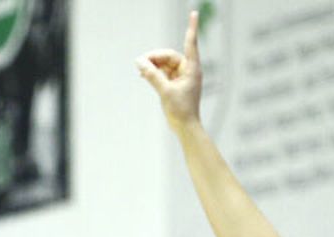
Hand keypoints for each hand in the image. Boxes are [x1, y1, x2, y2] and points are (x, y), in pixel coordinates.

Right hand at [136, 9, 202, 128]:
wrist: (185, 127)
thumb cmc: (181, 110)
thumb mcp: (164, 91)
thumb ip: (152, 76)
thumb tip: (140, 63)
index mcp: (191, 69)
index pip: (190, 43)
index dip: (191, 28)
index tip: (194, 13)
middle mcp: (188, 70)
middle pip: (170, 56)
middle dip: (155, 57)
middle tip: (139, 62)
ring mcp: (182, 77)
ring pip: (165, 64)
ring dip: (152, 65)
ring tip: (139, 70)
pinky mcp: (175, 84)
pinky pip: (163, 73)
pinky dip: (154, 72)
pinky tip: (143, 75)